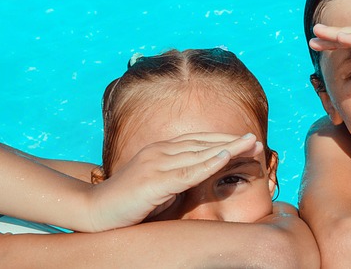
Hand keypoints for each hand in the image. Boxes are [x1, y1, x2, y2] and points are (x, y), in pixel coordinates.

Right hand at [87, 132, 261, 230]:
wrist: (93, 211)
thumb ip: (180, 177)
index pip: (199, 140)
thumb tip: (205, 176)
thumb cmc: (128, 203)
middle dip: (232, 141)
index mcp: (162, 150)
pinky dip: (208, 164)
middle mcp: (160, 151)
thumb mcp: (160, 186)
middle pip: (203, 143)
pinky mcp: (153, 182)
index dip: (225, 139)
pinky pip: (186, 173)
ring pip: (199, 154)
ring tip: (250, 143)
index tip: (248, 140)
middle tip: (257, 140)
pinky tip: (225, 157)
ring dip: (228, 148)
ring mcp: (156, 165)